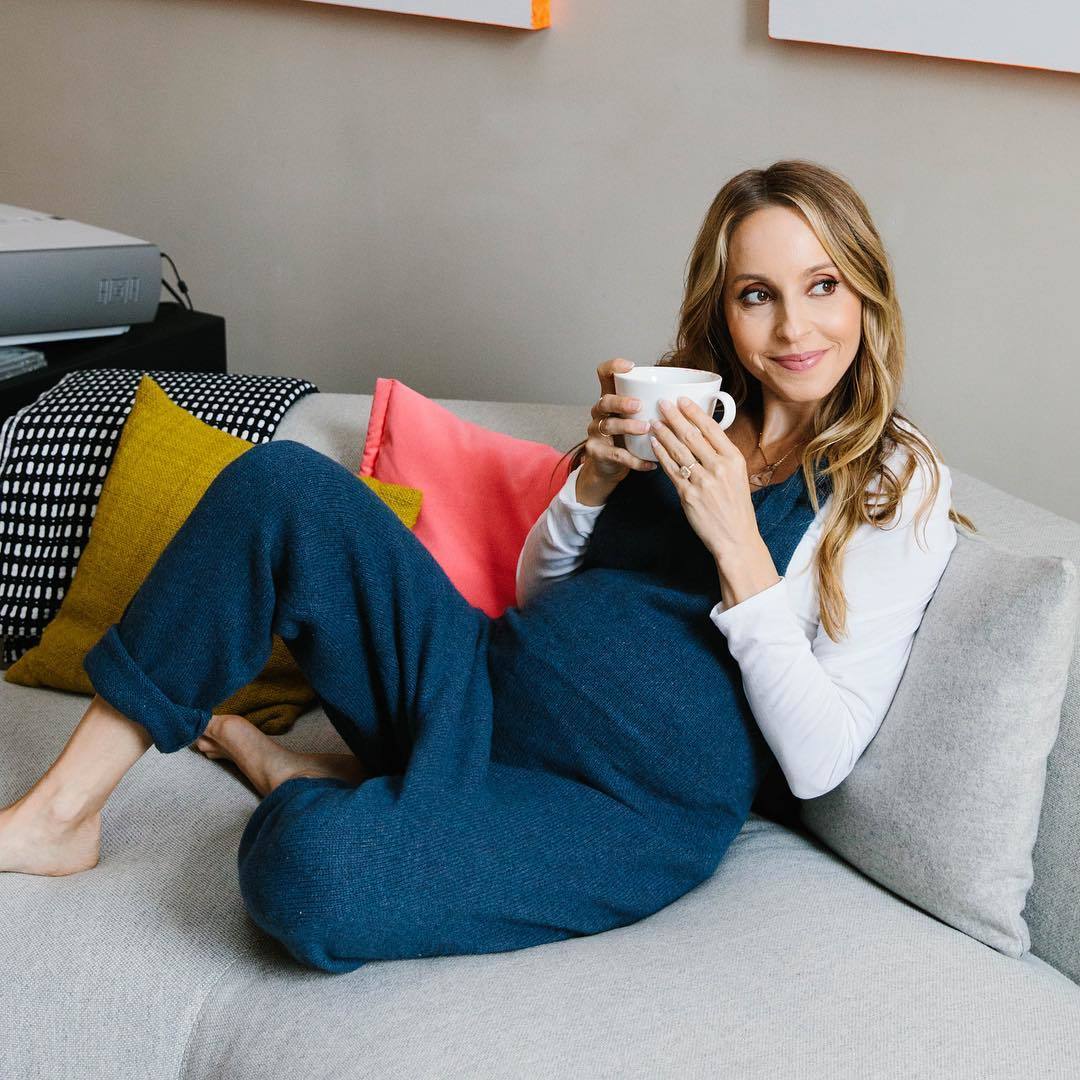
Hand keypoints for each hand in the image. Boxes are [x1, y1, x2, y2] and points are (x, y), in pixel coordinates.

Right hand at [578, 358, 657, 498]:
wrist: (607, 467)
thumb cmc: (628, 437)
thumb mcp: (636, 418)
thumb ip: (655, 406)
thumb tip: (699, 395)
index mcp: (611, 399)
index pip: (604, 374)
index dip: (613, 366)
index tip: (630, 366)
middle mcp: (600, 413)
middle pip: (605, 401)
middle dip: (622, 402)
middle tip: (639, 405)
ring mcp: (596, 433)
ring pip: (609, 426)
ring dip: (628, 427)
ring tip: (646, 429)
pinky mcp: (598, 453)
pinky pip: (617, 455)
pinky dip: (635, 459)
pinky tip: (650, 463)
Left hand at [649, 396, 761, 563]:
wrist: (735, 537)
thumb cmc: (736, 506)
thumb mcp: (738, 475)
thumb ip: (722, 455)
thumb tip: (703, 434)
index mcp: (734, 459)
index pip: (712, 428)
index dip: (694, 412)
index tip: (682, 399)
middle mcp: (719, 468)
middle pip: (692, 436)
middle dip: (674, 417)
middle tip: (662, 403)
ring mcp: (703, 481)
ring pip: (679, 450)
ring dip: (664, 433)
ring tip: (654, 421)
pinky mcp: (688, 495)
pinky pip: (671, 469)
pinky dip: (661, 454)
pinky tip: (653, 444)